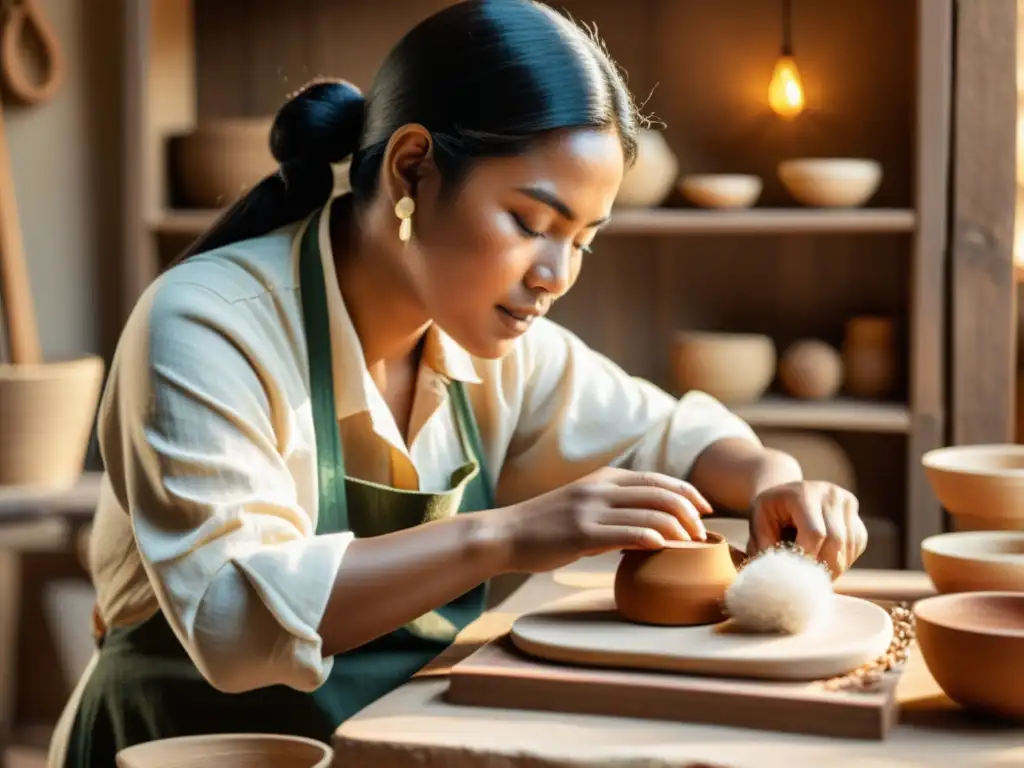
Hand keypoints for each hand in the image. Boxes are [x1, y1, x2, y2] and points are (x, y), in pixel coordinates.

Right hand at [484, 467, 712, 572]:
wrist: (505, 534)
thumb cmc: (545, 526)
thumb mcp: (582, 505)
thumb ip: (612, 506)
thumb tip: (646, 524)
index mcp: (603, 478)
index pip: (656, 480)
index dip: (687, 492)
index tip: (705, 509)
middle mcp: (600, 488)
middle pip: (660, 493)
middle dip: (689, 511)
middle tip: (703, 532)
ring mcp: (591, 509)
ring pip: (649, 512)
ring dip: (677, 528)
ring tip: (691, 544)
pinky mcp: (582, 533)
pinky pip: (626, 532)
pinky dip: (651, 538)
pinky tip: (665, 548)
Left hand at [749, 480, 866, 577]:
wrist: (784, 492)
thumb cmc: (769, 512)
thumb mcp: (758, 524)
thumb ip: (767, 546)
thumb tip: (779, 574)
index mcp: (803, 494)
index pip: (815, 533)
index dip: (808, 557)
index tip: (797, 574)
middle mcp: (829, 493)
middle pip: (837, 539)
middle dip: (825, 566)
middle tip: (811, 583)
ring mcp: (845, 500)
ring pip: (851, 543)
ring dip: (837, 566)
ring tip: (819, 577)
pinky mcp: (854, 511)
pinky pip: (858, 542)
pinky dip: (845, 558)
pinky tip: (829, 563)